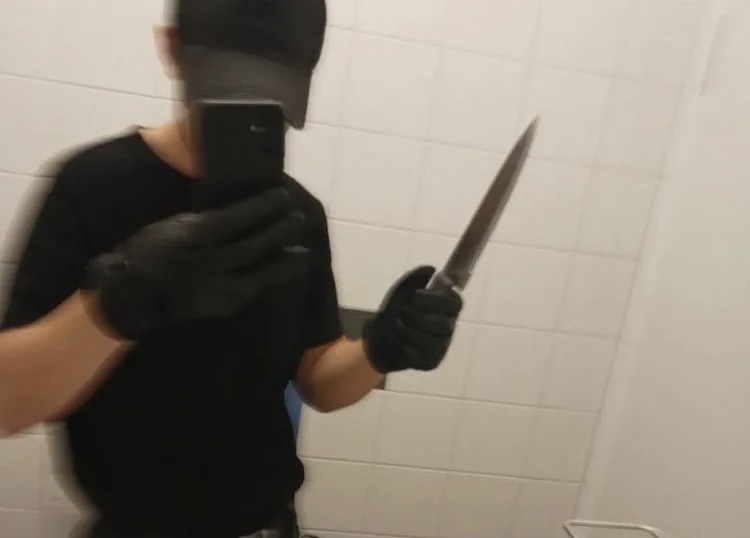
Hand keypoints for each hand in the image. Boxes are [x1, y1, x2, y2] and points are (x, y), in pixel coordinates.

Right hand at [85, 189, 305, 339]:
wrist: (131, 294)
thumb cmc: (148, 251)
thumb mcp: (173, 225)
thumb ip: (205, 221)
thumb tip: (239, 212)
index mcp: (195, 235)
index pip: (239, 217)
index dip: (264, 206)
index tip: (283, 195)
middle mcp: (211, 261)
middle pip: (255, 244)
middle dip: (281, 230)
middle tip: (300, 218)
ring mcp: (218, 286)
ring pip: (261, 270)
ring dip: (284, 258)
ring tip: (303, 249)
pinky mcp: (222, 306)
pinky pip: (254, 290)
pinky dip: (272, 279)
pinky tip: (285, 271)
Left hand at [363, 266, 462, 373]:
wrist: (379, 338)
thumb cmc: (395, 310)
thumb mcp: (404, 289)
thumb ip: (417, 278)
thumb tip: (432, 270)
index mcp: (447, 309)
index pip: (455, 303)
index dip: (436, 300)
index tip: (416, 296)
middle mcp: (449, 328)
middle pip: (443, 323)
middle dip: (417, 315)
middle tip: (401, 311)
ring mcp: (442, 347)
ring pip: (430, 339)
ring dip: (408, 330)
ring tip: (397, 325)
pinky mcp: (431, 363)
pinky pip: (420, 354)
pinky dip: (404, 345)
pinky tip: (398, 341)